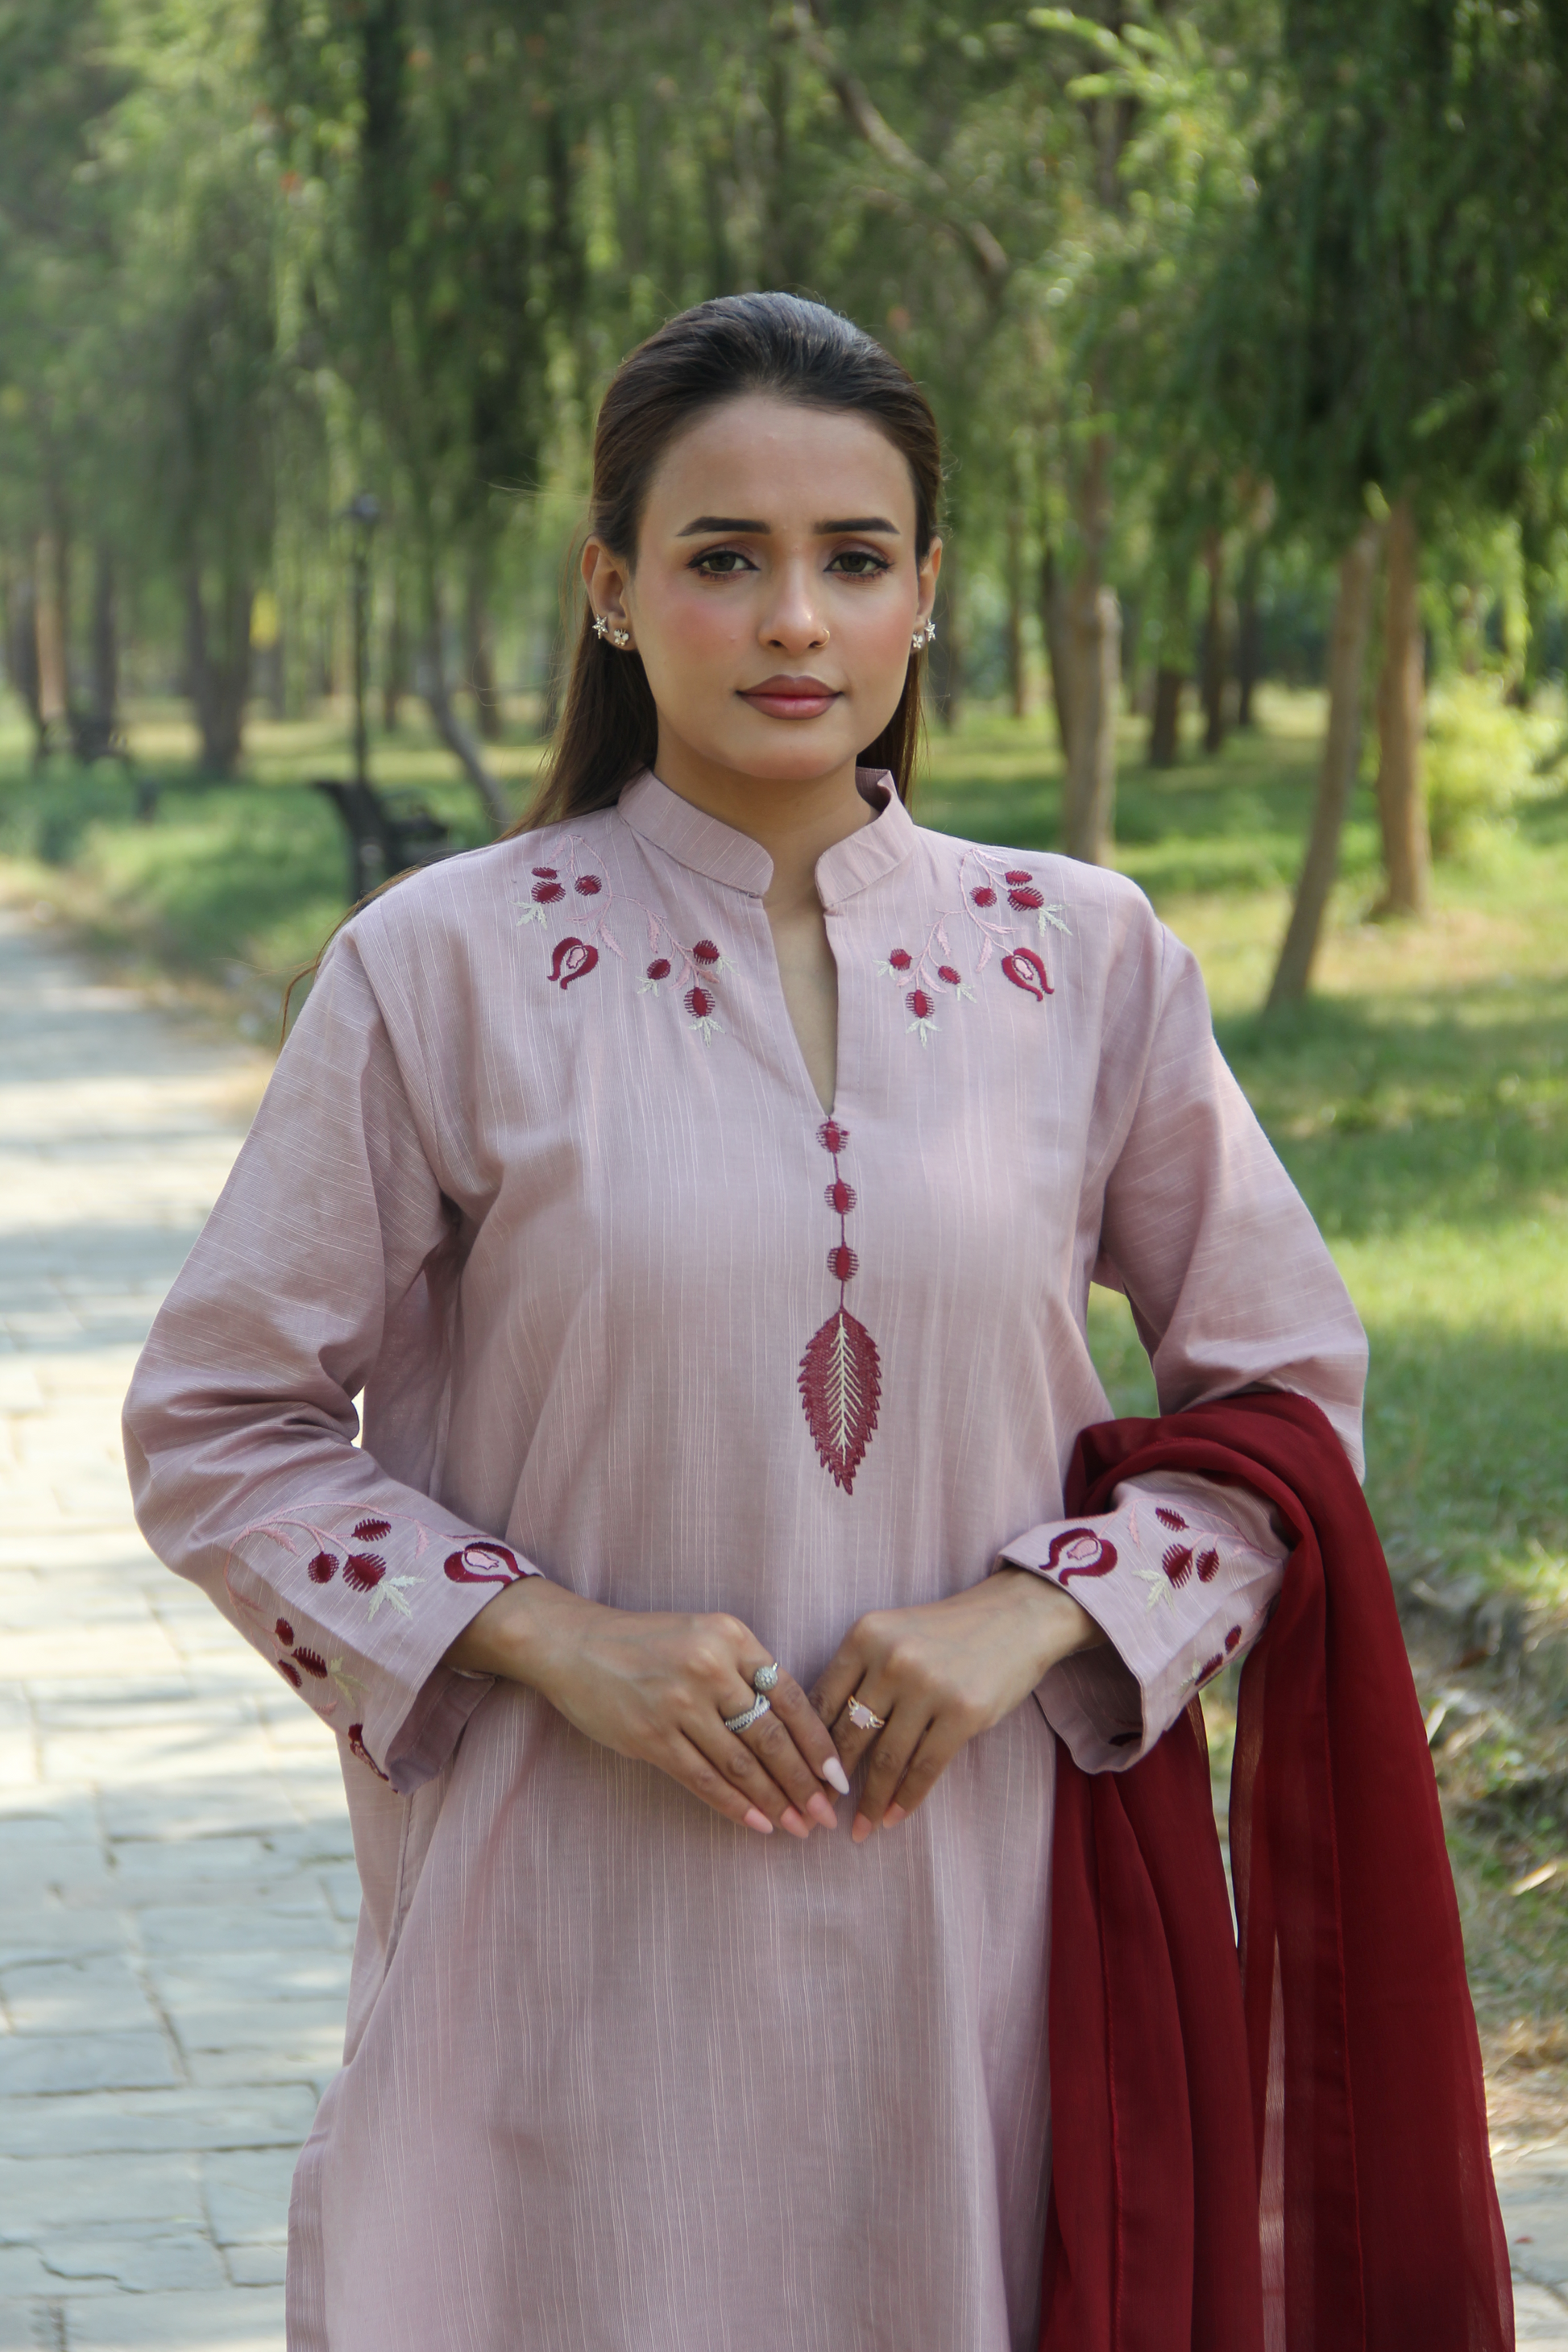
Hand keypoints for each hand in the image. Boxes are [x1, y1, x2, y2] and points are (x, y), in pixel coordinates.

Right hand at [443, 1580, 849, 1838]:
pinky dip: (734, 1805)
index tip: (837, 1778)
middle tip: (825, 1815)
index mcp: (732, 1636)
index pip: (791, 1697)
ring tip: (797, 1825)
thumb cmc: (647, 1643)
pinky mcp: (651, 1735)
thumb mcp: (704, 1635)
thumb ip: (744, 1671)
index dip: (818, 1743)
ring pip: (741, 1764)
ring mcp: (679, 1703)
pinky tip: (757, 1822)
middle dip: (804, 1782)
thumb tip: (792, 1733)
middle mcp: (710, 1667)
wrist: (575, 1644)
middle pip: (771, 1736)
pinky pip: (703, 1779)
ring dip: (774, 1801)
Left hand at [810, 1570, 1102, 1843]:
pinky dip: (906, 1799)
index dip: (808, 1747)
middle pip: (850, 1734)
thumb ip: (860, 1674)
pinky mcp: (963, 1713)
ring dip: (871, 1800)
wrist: (1016, 1618)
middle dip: (833, 1781)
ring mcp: (928, 1687)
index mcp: (865, 1636)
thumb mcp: (894, 1636)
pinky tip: (894, 1817)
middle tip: (822, 1811)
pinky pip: (925, 1768)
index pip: (822, 1701)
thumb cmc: (946, 1633)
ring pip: (886, 1759)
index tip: (801, 1778)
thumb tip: (823, 1739)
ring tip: (862, 1827)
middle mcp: (891, 1660)